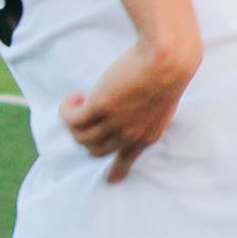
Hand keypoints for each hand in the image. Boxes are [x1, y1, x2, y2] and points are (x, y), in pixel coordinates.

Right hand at [59, 35, 199, 183]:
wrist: (168, 59)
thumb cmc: (169, 72)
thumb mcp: (162, 103)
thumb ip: (147, 114)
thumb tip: (129, 110)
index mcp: (148, 136)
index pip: (127, 162)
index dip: (117, 172)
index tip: (110, 178)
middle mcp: (130, 135)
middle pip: (95, 150)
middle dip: (87, 134)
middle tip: (87, 110)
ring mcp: (114, 122)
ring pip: (80, 136)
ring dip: (74, 120)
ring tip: (79, 100)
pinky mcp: (100, 106)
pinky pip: (72, 119)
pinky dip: (67, 109)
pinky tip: (74, 96)